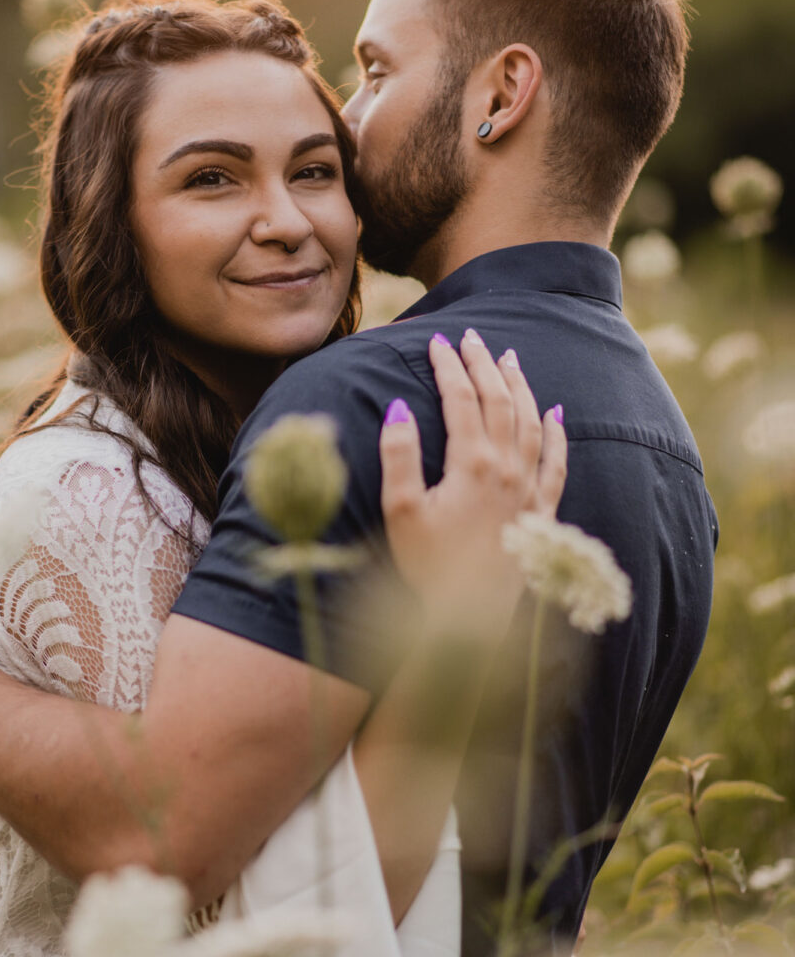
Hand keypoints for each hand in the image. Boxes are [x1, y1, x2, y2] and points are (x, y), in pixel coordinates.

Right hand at [378, 330, 565, 626]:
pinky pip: (557, 462)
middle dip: (484, 364)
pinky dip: (556, 433)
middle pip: (500, 401)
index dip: (448, 366)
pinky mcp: (541, 514)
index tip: (436, 341)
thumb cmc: (427, 568)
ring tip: (509, 358)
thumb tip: (400, 406)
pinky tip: (556, 413)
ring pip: (530, 422)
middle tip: (472, 336)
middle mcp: (507, 470)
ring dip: (520, 386)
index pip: (462, 399)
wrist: (469, 621)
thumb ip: (399, 455)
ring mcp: (529, 490)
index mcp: (472, 465)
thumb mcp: (401, 512)